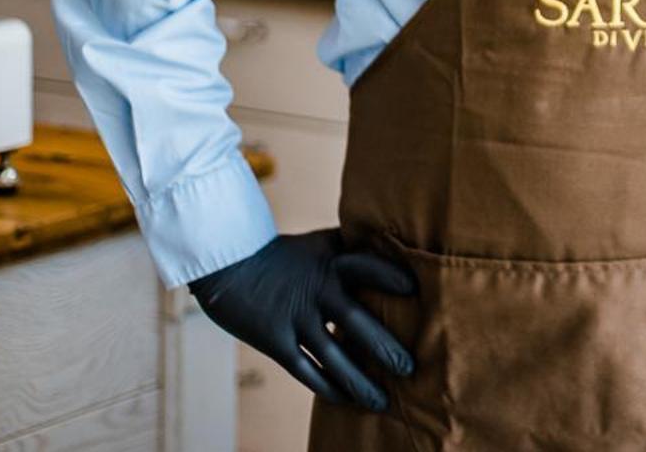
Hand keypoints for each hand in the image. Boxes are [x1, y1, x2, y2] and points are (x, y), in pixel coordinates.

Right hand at [188, 229, 415, 411]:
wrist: (230, 264)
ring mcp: (296, 319)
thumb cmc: (287, 254)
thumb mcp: (323, 244)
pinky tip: (346, 401)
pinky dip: (327, 388)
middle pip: (356, 322)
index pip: (367, 267)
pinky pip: (306, 371)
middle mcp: (317, 292)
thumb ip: (356, 250)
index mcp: (332, 263)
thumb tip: (398, 247)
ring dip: (360, 382)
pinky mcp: (276, 342)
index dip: (390, 277)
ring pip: (333, 357)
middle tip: (410, 369)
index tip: (415, 290)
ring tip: (384, 402)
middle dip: (384, 347)